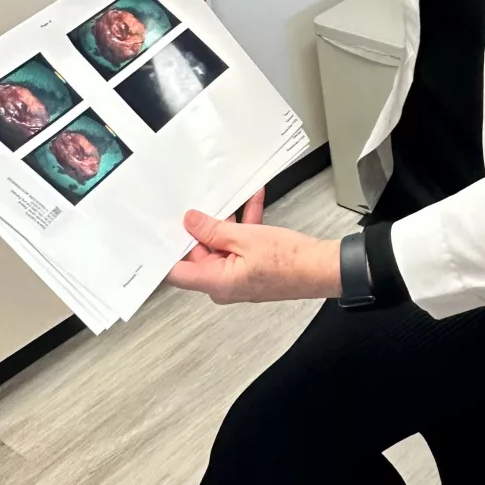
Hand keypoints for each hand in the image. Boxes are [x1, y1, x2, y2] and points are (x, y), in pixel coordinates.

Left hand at [167, 194, 341, 303]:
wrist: (322, 268)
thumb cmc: (291, 262)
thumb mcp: (246, 237)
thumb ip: (214, 229)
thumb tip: (191, 222)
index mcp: (216, 282)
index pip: (176, 272)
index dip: (167, 250)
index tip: (163, 230)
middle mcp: (222, 285)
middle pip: (199, 254)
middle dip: (203, 227)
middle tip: (204, 203)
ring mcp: (237, 278)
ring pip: (222, 246)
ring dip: (228, 223)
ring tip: (234, 199)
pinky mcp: (250, 270)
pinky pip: (239, 247)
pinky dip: (243, 228)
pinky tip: (251, 204)